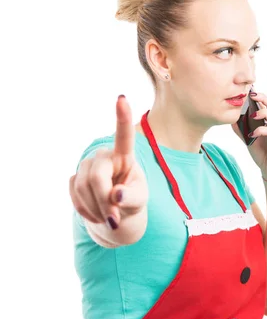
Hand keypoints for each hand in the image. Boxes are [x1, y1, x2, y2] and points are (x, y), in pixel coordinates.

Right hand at [69, 95, 147, 229]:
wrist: (116, 213)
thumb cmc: (132, 201)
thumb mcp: (140, 201)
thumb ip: (132, 198)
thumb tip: (117, 196)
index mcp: (126, 156)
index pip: (124, 135)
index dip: (122, 117)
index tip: (122, 98)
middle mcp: (104, 156)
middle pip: (97, 177)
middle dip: (104, 201)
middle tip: (115, 220)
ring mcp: (87, 166)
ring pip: (84, 189)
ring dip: (97, 210)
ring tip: (110, 218)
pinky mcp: (74, 179)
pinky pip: (76, 197)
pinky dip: (87, 212)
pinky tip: (97, 215)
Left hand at [232, 90, 266, 181]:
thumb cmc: (262, 152)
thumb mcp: (248, 138)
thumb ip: (241, 128)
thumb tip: (231, 118)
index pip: (266, 103)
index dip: (259, 96)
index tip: (247, 91)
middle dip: (263, 98)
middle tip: (252, 95)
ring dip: (264, 112)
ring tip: (253, 115)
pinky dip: (261, 130)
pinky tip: (252, 134)